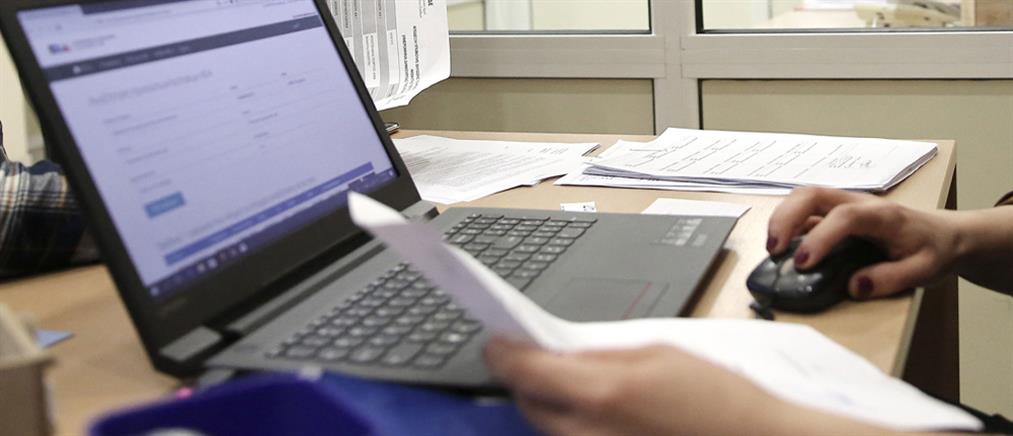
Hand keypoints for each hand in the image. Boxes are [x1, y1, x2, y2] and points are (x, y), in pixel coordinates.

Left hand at [483, 338, 790, 435]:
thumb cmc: (718, 398)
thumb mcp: (659, 354)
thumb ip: (601, 354)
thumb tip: (560, 352)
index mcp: (602, 393)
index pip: (523, 370)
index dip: (502, 352)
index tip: (496, 341)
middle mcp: (588, 433)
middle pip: (528, 404)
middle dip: (526, 378)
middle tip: (537, 358)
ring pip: (548, 429)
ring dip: (549, 405)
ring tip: (572, 385)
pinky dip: (573, 427)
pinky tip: (597, 414)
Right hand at [766, 187, 960, 298]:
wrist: (945, 234)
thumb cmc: (934, 250)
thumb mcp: (924, 271)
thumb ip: (890, 279)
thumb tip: (853, 286)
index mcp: (882, 215)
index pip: (843, 217)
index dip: (819, 238)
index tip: (802, 263)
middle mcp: (858, 202)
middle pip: (811, 194)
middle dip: (785, 219)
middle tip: (773, 250)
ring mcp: (844, 205)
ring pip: (803, 197)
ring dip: (781, 218)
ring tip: (771, 248)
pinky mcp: (836, 213)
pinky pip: (805, 210)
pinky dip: (787, 224)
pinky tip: (782, 246)